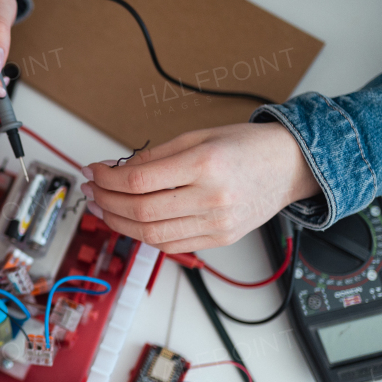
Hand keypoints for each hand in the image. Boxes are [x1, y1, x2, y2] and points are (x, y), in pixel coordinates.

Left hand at [79, 123, 321, 251]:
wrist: (290, 166)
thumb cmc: (247, 146)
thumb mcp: (197, 136)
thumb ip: (155, 156)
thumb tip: (116, 171)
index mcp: (204, 165)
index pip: (138, 181)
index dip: (106, 179)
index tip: (93, 171)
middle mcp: (211, 198)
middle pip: (140, 210)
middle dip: (105, 202)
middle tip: (91, 191)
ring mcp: (217, 224)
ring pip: (151, 235)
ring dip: (119, 223)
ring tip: (103, 209)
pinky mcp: (220, 239)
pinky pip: (171, 245)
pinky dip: (144, 235)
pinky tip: (130, 222)